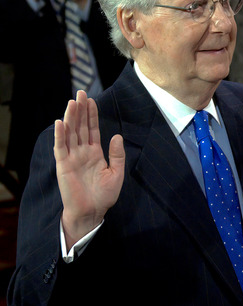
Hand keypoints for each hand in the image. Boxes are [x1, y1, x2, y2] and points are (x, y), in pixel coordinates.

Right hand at [55, 90, 124, 248]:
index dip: (91, 115)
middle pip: (80, 127)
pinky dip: (60, 135)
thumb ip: (117, 154)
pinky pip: (61, 147)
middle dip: (81, 110)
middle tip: (80, 93)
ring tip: (72, 102)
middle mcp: (82, 152)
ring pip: (70, 133)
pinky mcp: (63, 165)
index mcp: (94, 153)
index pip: (92, 129)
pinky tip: (61, 122)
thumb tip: (117, 135)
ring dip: (71, 118)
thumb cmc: (104, 195)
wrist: (92, 212)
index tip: (91, 100)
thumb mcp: (116, 172)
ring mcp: (72, 158)